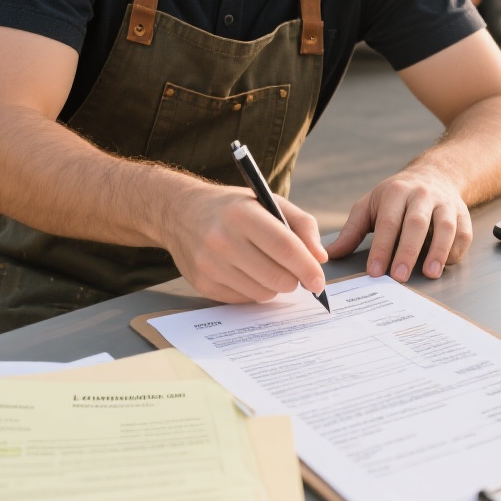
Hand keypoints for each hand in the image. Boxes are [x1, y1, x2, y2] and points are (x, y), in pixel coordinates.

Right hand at [163, 183, 327, 303]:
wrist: (180, 212)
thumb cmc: (233, 207)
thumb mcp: (269, 201)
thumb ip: (301, 224)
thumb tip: (320, 258)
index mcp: (242, 213)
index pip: (284, 247)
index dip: (307, 267)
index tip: (319, 280)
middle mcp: (222, 240)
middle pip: (277, 276)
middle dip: (294, 279)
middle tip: (294, 271)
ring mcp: (209, 264)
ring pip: (263, 293)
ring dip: (274, 285)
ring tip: (267, 266)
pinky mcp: (202, 284)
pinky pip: (244, 299)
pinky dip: (254, 289)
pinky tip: (246, 271)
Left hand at [327, 168, 471, 281]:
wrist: (434, 175)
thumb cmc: (396, 197)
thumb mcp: (370, 206)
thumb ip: (352, 231)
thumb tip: (330, 255)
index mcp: (395, 192)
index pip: (387, 222)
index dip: (381, 248)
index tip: (374, 272)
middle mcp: (421, 195)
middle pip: (416, 224)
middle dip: (407, 251)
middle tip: (399, 277)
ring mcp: (444, 203)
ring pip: (445, 227)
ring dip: (438, 251)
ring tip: (429, 274)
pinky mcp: (462, 213)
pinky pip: (463, 233)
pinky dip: (456, 250)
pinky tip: (445, 264)